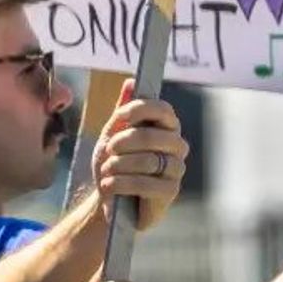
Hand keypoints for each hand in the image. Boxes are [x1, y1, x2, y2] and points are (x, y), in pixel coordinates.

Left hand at [92, 81, 186, 231]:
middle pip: (152, 136)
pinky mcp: (170, 192)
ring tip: (106, 171)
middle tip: (108, 150)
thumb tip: (131, 82)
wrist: (110, 199)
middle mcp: (176, 146)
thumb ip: (123, 111)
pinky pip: (146, 184)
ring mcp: (176, 169)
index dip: (140, 109)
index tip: (118, 116)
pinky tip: (109, 186)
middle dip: (123, 142)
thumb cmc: (115, 163)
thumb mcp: (113, 134)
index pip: (163, 109)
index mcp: (165, 127)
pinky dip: (121, 183)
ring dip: (118, 165)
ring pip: (147, 161)